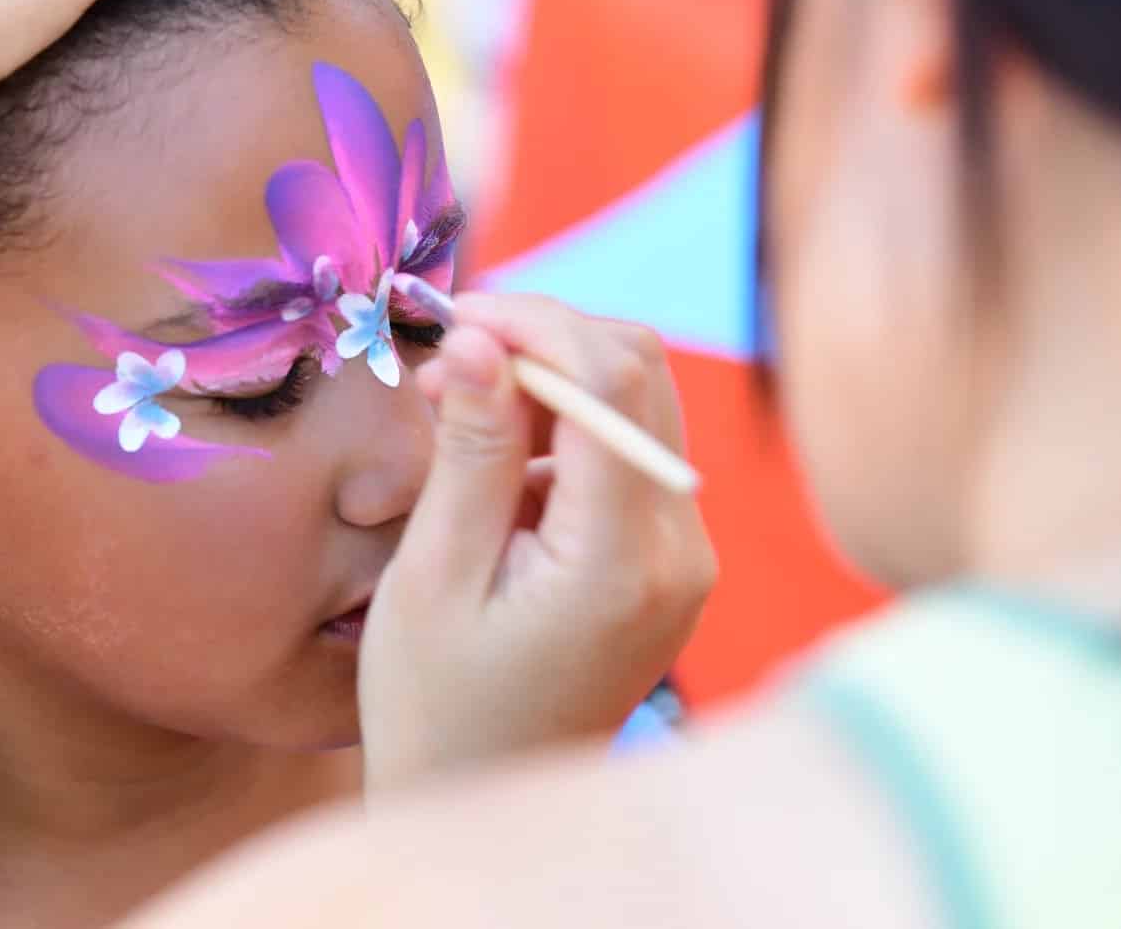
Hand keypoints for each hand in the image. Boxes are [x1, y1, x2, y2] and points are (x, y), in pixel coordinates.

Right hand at [359, 294, 715, 790]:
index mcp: (622, 558)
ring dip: (554, 380)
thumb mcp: (434, 574)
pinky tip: (499, 457)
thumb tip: (483, 339)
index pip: (610, 381)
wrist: (488, 802)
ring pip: (640, 404)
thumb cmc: (438, 702)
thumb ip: (471, 451)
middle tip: (451, 358)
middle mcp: (681, 550)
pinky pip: (631, 454)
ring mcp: (686, 557)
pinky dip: (568, 428)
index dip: (535, 324)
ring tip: (460, 405)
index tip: (455, 318)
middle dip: (546, 340)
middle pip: (641, 374)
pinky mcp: (670, 562)